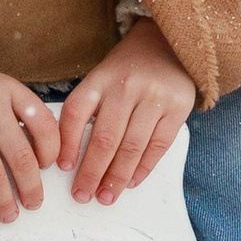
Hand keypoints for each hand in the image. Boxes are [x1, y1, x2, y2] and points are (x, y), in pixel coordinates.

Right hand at [0, 40, 58, 218]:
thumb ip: (15, 113)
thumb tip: (35, 156)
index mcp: (10, 90)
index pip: (44, 126)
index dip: (51, 152)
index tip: (47, 168)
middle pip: (21, 157)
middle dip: (31, 188)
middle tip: (34, 204)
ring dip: (4, 201)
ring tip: (9, 214)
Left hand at [54, 20, 196, 203]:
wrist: (169, 43)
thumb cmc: (129, 68)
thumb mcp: (103, 76)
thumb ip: (90, 107)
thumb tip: (71, 153)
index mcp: (101, 77)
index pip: (76, 112)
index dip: (68, 143)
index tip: (63, 167)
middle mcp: (126, 86)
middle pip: (104, 138)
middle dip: (91, 173)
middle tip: (83, 195)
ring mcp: (154, 97)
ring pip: (131, 147)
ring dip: (117, 178)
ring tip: (106, 196)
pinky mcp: (177, 107)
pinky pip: (158, 146)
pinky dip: (143, 168)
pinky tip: (131, 182)